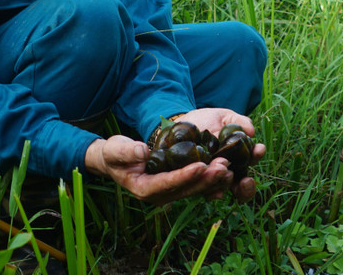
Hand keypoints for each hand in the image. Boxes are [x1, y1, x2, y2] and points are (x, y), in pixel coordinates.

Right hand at [84, 135, 233, 204]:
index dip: (185, 175)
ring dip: (211, 179)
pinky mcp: (175, 185)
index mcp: (144, 188)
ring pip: (193, 188)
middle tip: (224, 166)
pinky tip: (225, 170)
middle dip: (205, 178)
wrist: (115, 159)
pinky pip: (194, 183)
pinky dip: (209, 177)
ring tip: (229, 167)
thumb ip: (126, 151)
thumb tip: (143, 152)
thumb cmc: (113, 153)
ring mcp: (168, 192)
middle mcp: (158, 194)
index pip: (167, 183)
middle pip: (185, 188)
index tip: (202, 165)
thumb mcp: (115, 149)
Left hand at [174, 108, 265, 202]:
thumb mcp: (224, 117)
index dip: (256, 159)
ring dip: (226, 184)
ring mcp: (209, 178)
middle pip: (240, 188)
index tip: (259, 149)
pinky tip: (215, 192)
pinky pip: (202, 190)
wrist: (180, 123)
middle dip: (246, 187)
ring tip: (226, 173)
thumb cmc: (206, 120)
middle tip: (247, 180)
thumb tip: (251, 132)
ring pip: (222, 188)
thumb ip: (239, 121)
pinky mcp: (193, 180)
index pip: (250, 163)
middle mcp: (225, 172)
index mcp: (237, 158)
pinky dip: (210, 192)